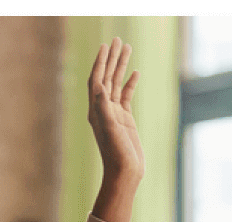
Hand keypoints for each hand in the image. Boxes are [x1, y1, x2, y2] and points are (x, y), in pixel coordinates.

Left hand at [87, 38, 142, 185]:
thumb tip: (99, 88)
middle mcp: (102, 109)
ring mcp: (114, 113)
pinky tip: (135, 72)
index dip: (100, 62)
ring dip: (121, 66)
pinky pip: (126, 95)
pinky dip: (130, 83)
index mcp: (96, 110)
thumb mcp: (110, 130)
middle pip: (106, 77)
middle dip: (111, 58)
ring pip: (117, 83)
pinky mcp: (125, 119)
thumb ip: (104, 109)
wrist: (125, 172)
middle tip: (118, 39)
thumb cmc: (116, 154)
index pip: (97, 80)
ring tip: (128, 48)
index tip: (106, 46)